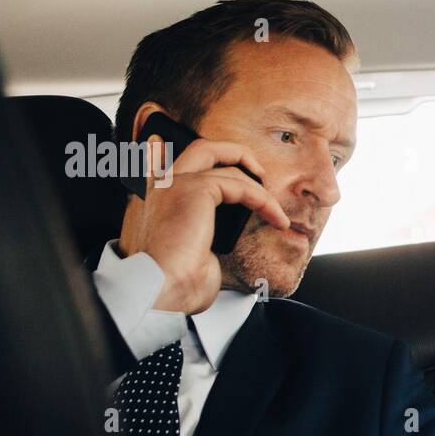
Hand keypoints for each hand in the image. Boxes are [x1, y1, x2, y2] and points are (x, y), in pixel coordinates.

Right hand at [120, 136, 285, 313]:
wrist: (163, 287)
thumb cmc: (176, 280)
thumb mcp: (193, 253)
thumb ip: (204, 235)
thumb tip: (219, 242)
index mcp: (158, 198)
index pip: (168, 160)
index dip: (196, 158)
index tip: (226, 168)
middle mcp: (163, 185)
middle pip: (202, 148)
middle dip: (235, 152)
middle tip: (259, 172)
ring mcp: (176, 183)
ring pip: (224, 161)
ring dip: (258, 185)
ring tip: (275, 209)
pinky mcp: (195, 188)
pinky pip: (240, 184)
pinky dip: (263, 200)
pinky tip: (276, 219)